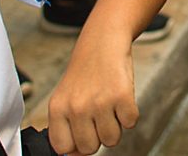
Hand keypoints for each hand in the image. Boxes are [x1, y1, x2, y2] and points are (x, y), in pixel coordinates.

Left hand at [48, 36, 138, 154]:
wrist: (103, 42)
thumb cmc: (86, 72)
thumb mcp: (66, 97)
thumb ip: (66, 126)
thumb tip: (75, 155)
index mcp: (57, 109)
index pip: (62, 148)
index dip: (75, 144)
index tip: (82, 133)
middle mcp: (77, 107)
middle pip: (89, 148)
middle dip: (97, 136)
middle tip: (98, 114)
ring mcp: (100, 102)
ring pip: (111, 140)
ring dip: (115, 126)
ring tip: (109, 104)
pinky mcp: (122, 96)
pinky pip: (130, 123)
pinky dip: (129, 114)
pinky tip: (120, 97)